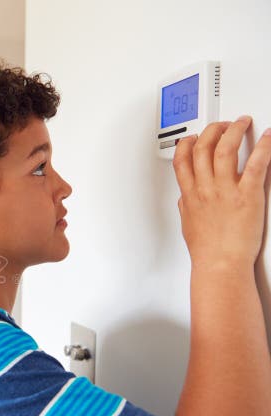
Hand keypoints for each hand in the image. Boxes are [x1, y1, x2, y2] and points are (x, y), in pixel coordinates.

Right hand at [172, 117, 270, 269]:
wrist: (220, 264)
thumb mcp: (188, 224)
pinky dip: (264, 147)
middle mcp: (205, 188)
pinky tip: (268, 137)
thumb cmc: (206, 250)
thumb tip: (185, 198)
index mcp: (190, 195)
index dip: (187, 143)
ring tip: (243, 123)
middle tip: (223, 125)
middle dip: (212, 130)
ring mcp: (225, 190)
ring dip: (234, 130)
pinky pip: (256, 164)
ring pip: (225, 149)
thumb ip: (186, 206)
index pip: (182, 159)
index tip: (194, 136)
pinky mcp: (247, 195)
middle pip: (203, 147)